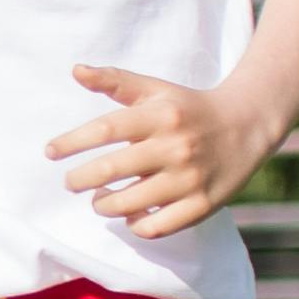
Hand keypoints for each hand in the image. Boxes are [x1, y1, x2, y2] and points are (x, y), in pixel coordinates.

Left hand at [47, 65, 285, 237]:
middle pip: (110, 170)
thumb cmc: (189, 108)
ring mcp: (190, 178)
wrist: (249, 125)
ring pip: (128, 204)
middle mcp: (175, 147)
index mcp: (161, 116)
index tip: (50, 152)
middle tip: (70, 182)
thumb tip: (75, 70)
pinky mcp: (203, 205)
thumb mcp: (156, 89)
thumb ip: (115, 81)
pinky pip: (156, 228)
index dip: (71, 142)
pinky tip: (130, 214)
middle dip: (79, 180)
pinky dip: (136, 225)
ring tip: (100, 199)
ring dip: (103, 205)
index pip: (105, 129)